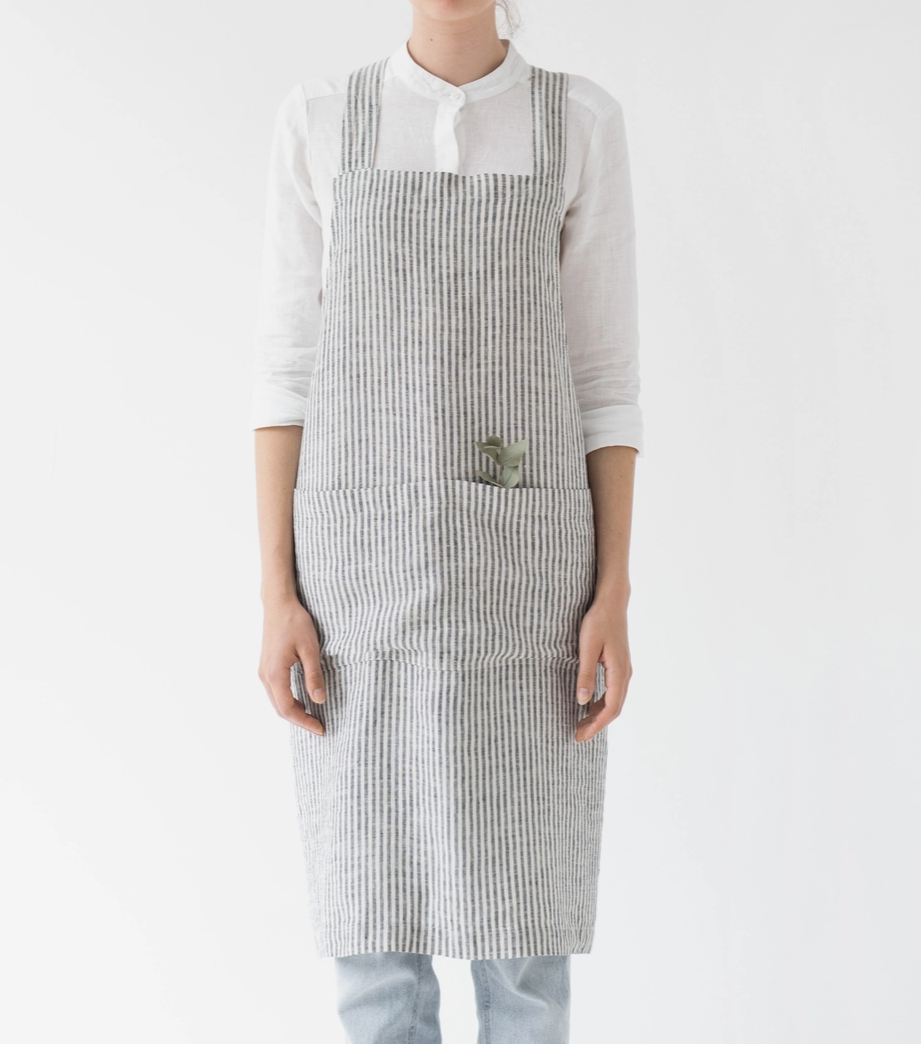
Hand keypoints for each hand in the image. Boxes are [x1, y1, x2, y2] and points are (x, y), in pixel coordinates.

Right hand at [258, 598, 326, 734]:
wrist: (279, 603)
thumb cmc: (295, 622)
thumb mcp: (310, 648)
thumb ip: (314, 675)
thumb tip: (319, 700)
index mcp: (275, 674)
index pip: (288, 708)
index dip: (304, 722)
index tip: (321, 728)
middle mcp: (265, 675)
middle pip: (280, 709)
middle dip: (299, 720)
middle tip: (320, 727)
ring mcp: (264, 671)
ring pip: (276, 701)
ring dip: (293, 712)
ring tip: (313, 716)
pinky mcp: (267, 666)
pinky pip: (275, 691)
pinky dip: (288, 701)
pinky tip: (302, 700)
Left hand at [574, 597, 631, 742]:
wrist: (611, 602)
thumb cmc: (598, 622)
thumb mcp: (587, 648)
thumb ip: (585, 674)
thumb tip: (581, 701)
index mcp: (619, 672)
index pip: (610, 709)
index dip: (596, 726)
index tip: (580, 736)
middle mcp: (625, 674)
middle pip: (614, 709)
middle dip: (596, 724)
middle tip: (577, 735)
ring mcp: (623, 669)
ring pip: (614, 701)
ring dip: (598, 715)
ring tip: (580, 724)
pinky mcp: (619, 664)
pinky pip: (613, 691)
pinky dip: (601, 703)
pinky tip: (588, 705)